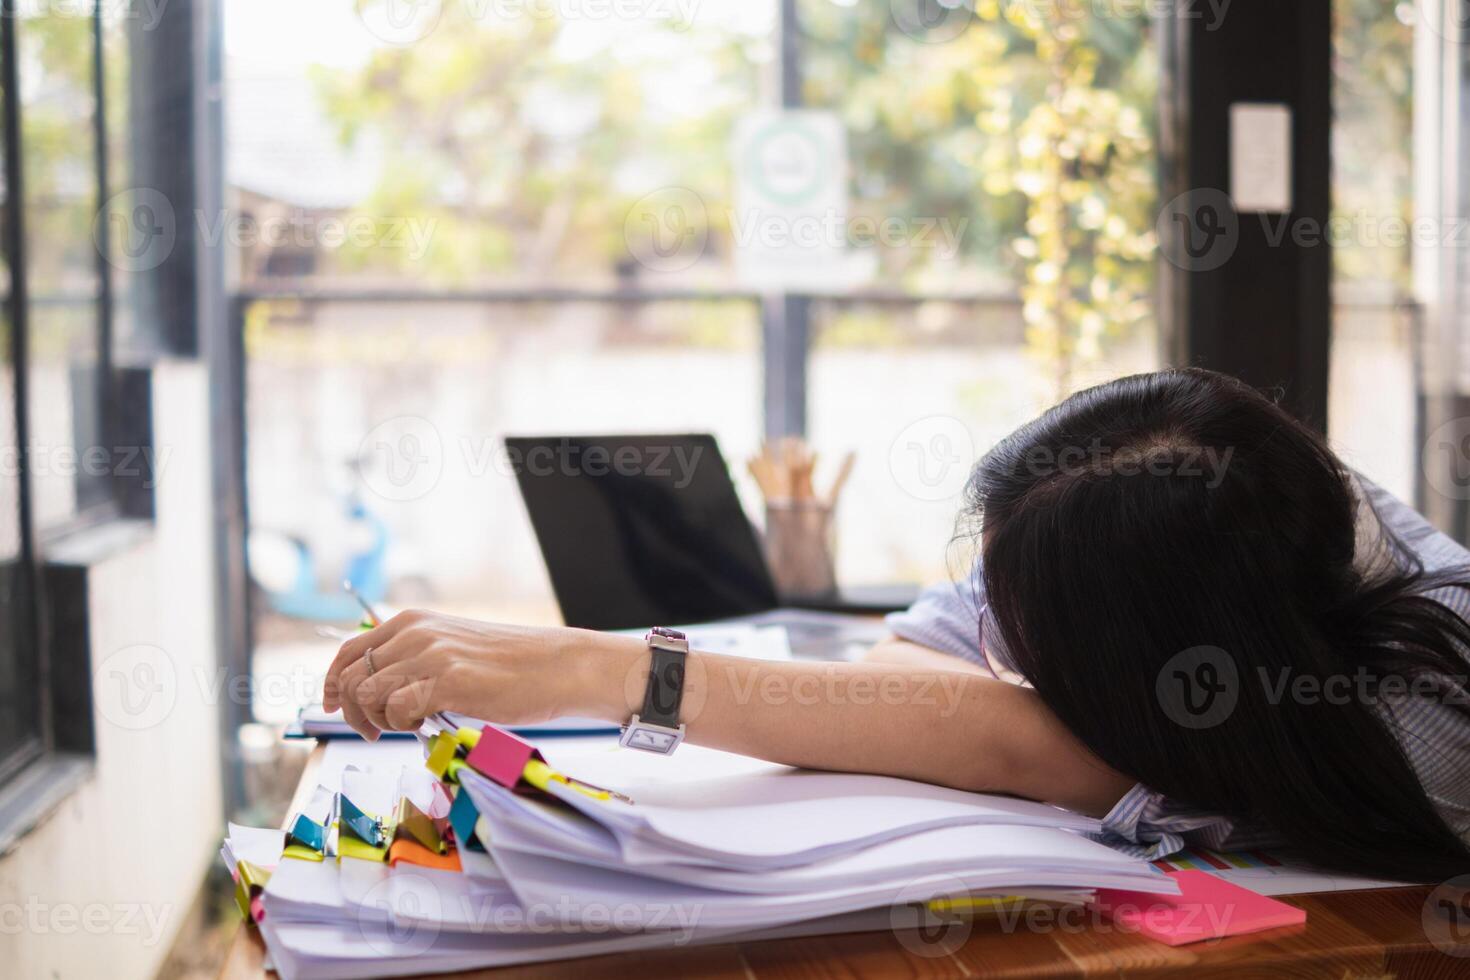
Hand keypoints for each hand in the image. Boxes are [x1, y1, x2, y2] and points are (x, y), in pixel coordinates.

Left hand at [321, 609, 642, 739]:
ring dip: (378, 721)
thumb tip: (376, 688)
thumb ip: (415, 659)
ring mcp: (430, 655)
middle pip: (350, 677)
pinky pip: (397, 710)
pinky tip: (428, 723)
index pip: (348, 651)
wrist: (558, 666)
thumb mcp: (452, 647)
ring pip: (367, 696)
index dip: (332, 682)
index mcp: (412, 621)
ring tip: (407, 726)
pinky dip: (404, 725)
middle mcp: (414, 633)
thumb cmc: (510, 665)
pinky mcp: (447, 681)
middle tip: (373, 732)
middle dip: (351, 711)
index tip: (332, 705)